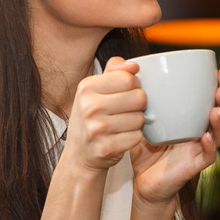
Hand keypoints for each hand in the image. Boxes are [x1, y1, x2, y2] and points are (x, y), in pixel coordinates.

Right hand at [63, 56, 146, 172]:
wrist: (79, 154)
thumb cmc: (92, 118)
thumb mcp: (95, 90)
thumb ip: (115, 71)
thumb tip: (134, 65)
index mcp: (86, 87)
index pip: (128, 78)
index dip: (134, 86)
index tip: (126, 93)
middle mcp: (88, 107)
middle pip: (138, 98)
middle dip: (138, 105)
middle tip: (126, 111)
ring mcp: (96, 129)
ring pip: (140, 118)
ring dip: (137, 123)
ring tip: (122, 125)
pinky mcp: (105, 148)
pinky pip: (137, 137)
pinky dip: (134, 138)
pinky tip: (121, 137)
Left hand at [129, 67, 219, 206]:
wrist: (142, 181)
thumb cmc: (144, 148)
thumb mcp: (136, 116)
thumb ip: (129, 91)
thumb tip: (119, 60)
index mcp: (191, 117)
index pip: (209, 97)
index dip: (217, 84)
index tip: (219, 69)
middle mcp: (200, 130)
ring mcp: (200, 147)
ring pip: (219, 133)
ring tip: (216, 109)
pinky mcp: (195, 164)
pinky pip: (208, 155)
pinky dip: (210, 145)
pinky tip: (206, 136)